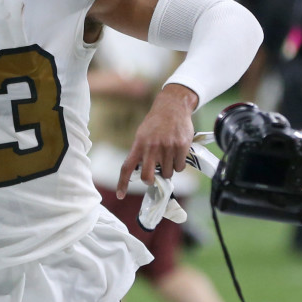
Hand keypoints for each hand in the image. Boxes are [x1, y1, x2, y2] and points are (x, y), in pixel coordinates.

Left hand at [118, 83, 196, 197]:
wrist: (173, 106)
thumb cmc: (157, 123)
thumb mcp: (143, 134)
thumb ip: (141, 152)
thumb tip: (142, 172)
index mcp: (139, 144)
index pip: (127, 167)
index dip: (122, 183)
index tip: (120, 196)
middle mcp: (152, 147)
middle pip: (148, 177)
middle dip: (151, 181)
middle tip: (155, 176)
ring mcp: (167, 148)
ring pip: (167, 174)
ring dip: (168, 170)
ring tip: (168, 156)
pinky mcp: (181, 147)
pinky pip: (179, 167)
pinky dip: (179, 164)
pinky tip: (177, 153)